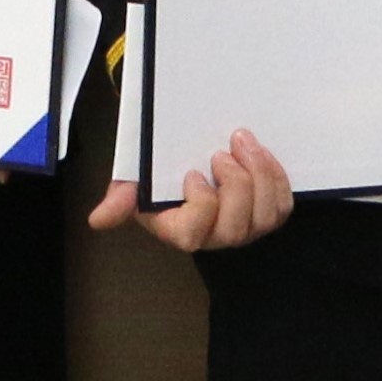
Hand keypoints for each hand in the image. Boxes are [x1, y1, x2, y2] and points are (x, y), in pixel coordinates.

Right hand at [92, 128, 291, 252]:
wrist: (193, 157)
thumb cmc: (162, 173)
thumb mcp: (137, 179)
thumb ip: (122, 196)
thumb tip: (99, 219)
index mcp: (180, 230)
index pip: (194, 235)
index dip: (201, 205)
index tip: (193, 172)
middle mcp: (215, 237)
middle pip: (235, 228)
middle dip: (235, 185)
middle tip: (223, 152)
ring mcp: (244, 227)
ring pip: (264, 217)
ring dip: (260, 176)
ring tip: (245, 143)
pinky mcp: (267, 212)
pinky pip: (282, 206)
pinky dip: (276, 177)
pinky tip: (261, 153)